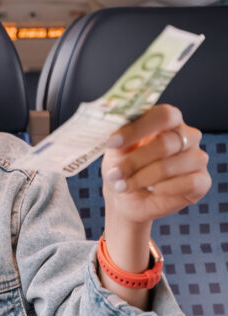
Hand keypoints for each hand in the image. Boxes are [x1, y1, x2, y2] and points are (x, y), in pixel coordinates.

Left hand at [101, 104, 211, 224]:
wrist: (127, 199)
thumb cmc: (123, 168)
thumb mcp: (115, 150)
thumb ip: (118, 138)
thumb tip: (115, 135)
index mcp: (167, 121)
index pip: (163, 115)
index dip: (137, 129)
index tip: (112, 143)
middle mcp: (186, 136)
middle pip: (165, 143)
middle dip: (134, 161)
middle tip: (114, 173)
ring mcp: (196, 158)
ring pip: (169, 167)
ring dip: (141, 179)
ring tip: (124, 186)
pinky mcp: (202, 181)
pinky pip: (187, 183)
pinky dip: (162, 189)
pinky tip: (151, 191)